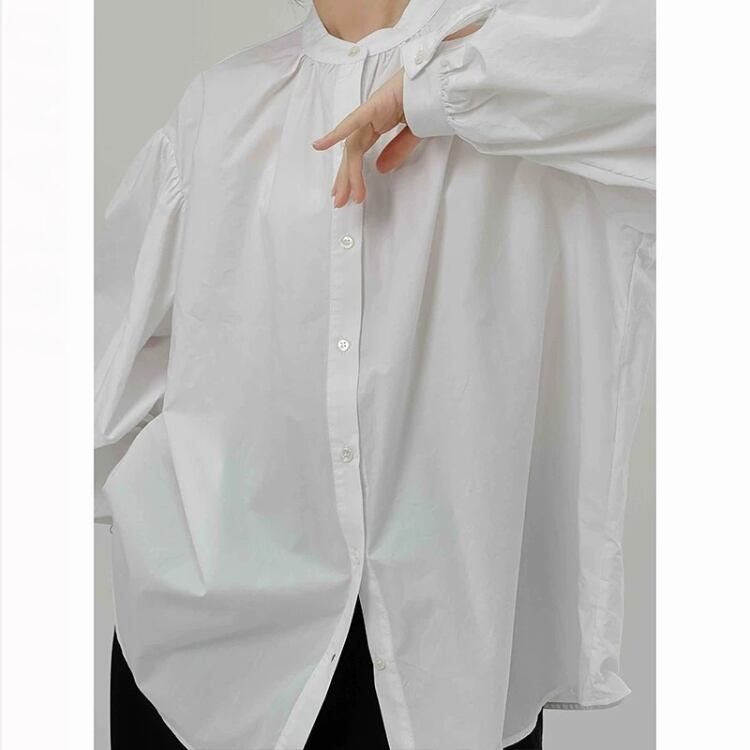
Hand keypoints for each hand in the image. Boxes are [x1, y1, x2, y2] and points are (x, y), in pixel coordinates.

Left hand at [311, 22, 483, 207]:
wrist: (447, 80)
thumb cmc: (433, 101)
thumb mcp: (415, 135)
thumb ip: (397, 150)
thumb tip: (380, 169)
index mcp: (380, 120)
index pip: (360, 150)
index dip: (352, 174)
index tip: (348, 195)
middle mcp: (371, 116)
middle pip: (352, 151)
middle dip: (345, 178)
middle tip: (340, 202)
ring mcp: (373, 109)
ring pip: (353, 144)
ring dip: (348, 171)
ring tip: (343, 193)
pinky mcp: (377, 103)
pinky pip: (355, 121)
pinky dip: (337, 133)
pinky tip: (320, 145)